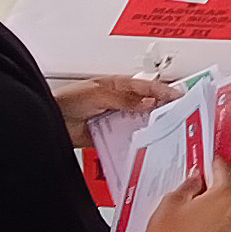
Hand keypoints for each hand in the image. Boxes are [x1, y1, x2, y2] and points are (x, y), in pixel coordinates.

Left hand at [54, 74, 183, 147]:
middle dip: (163, 109)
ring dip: (152, 126)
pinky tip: (146, 145)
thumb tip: (148, 102)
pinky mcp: (109, 135)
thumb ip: (125, 99)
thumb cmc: (67, 100)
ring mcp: (115, 118)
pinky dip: (138, 141)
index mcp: (117, 85)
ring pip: (140, 122)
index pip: (147, 87)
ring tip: (168, 132)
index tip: (180, 96)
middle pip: (147, 105)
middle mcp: (119, 101)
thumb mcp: (99, 95)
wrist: (49, 120)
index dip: (164, 91)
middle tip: (181, 116)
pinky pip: (128, 138)